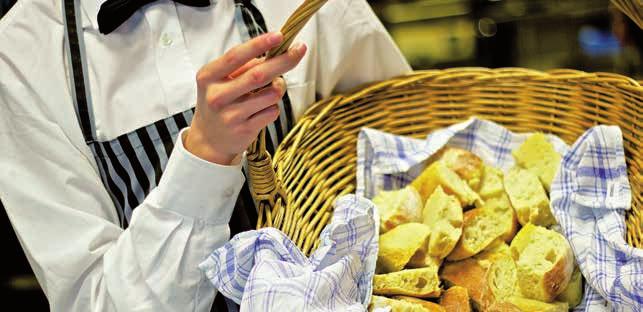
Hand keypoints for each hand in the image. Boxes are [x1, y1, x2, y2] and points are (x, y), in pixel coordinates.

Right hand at [184, 32, 306, 164]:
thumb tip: (275, 52)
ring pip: (271, 94)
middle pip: (258, 74)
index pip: (235, 56)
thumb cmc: (220, 102)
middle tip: (299, 49)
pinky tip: (263, 108)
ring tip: (272, 89)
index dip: (258, 44)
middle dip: (284, 60)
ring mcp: (231, 115)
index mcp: (208, 76)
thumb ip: (243, 66)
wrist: (209, 139)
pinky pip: (272, 111)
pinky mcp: (244, 129)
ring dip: (279, 87)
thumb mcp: (221, 80)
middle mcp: (217, 95)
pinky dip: (274, 106)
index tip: (278, 35)